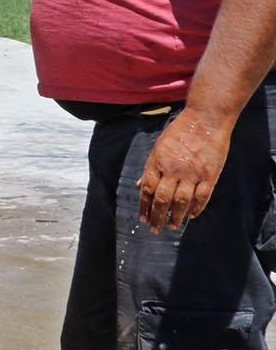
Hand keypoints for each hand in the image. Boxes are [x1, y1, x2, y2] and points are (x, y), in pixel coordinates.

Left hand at [136, 106, 234, 232]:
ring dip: (175, 216)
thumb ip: (150, 168)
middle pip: (162, 199)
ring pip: (181, 202)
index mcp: (157, 163)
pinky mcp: (209, 175)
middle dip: (156, 216)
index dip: (144, 206)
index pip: (146, 189)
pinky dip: (196, 208)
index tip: (143, 218)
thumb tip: (139, 185)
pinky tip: (191, 216)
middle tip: (155, 229)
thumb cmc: (179, 132)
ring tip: (172, 226)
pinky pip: (202, 197)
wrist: (205, 120)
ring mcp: (192, 174)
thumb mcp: (158, 147)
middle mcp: (173, 170)